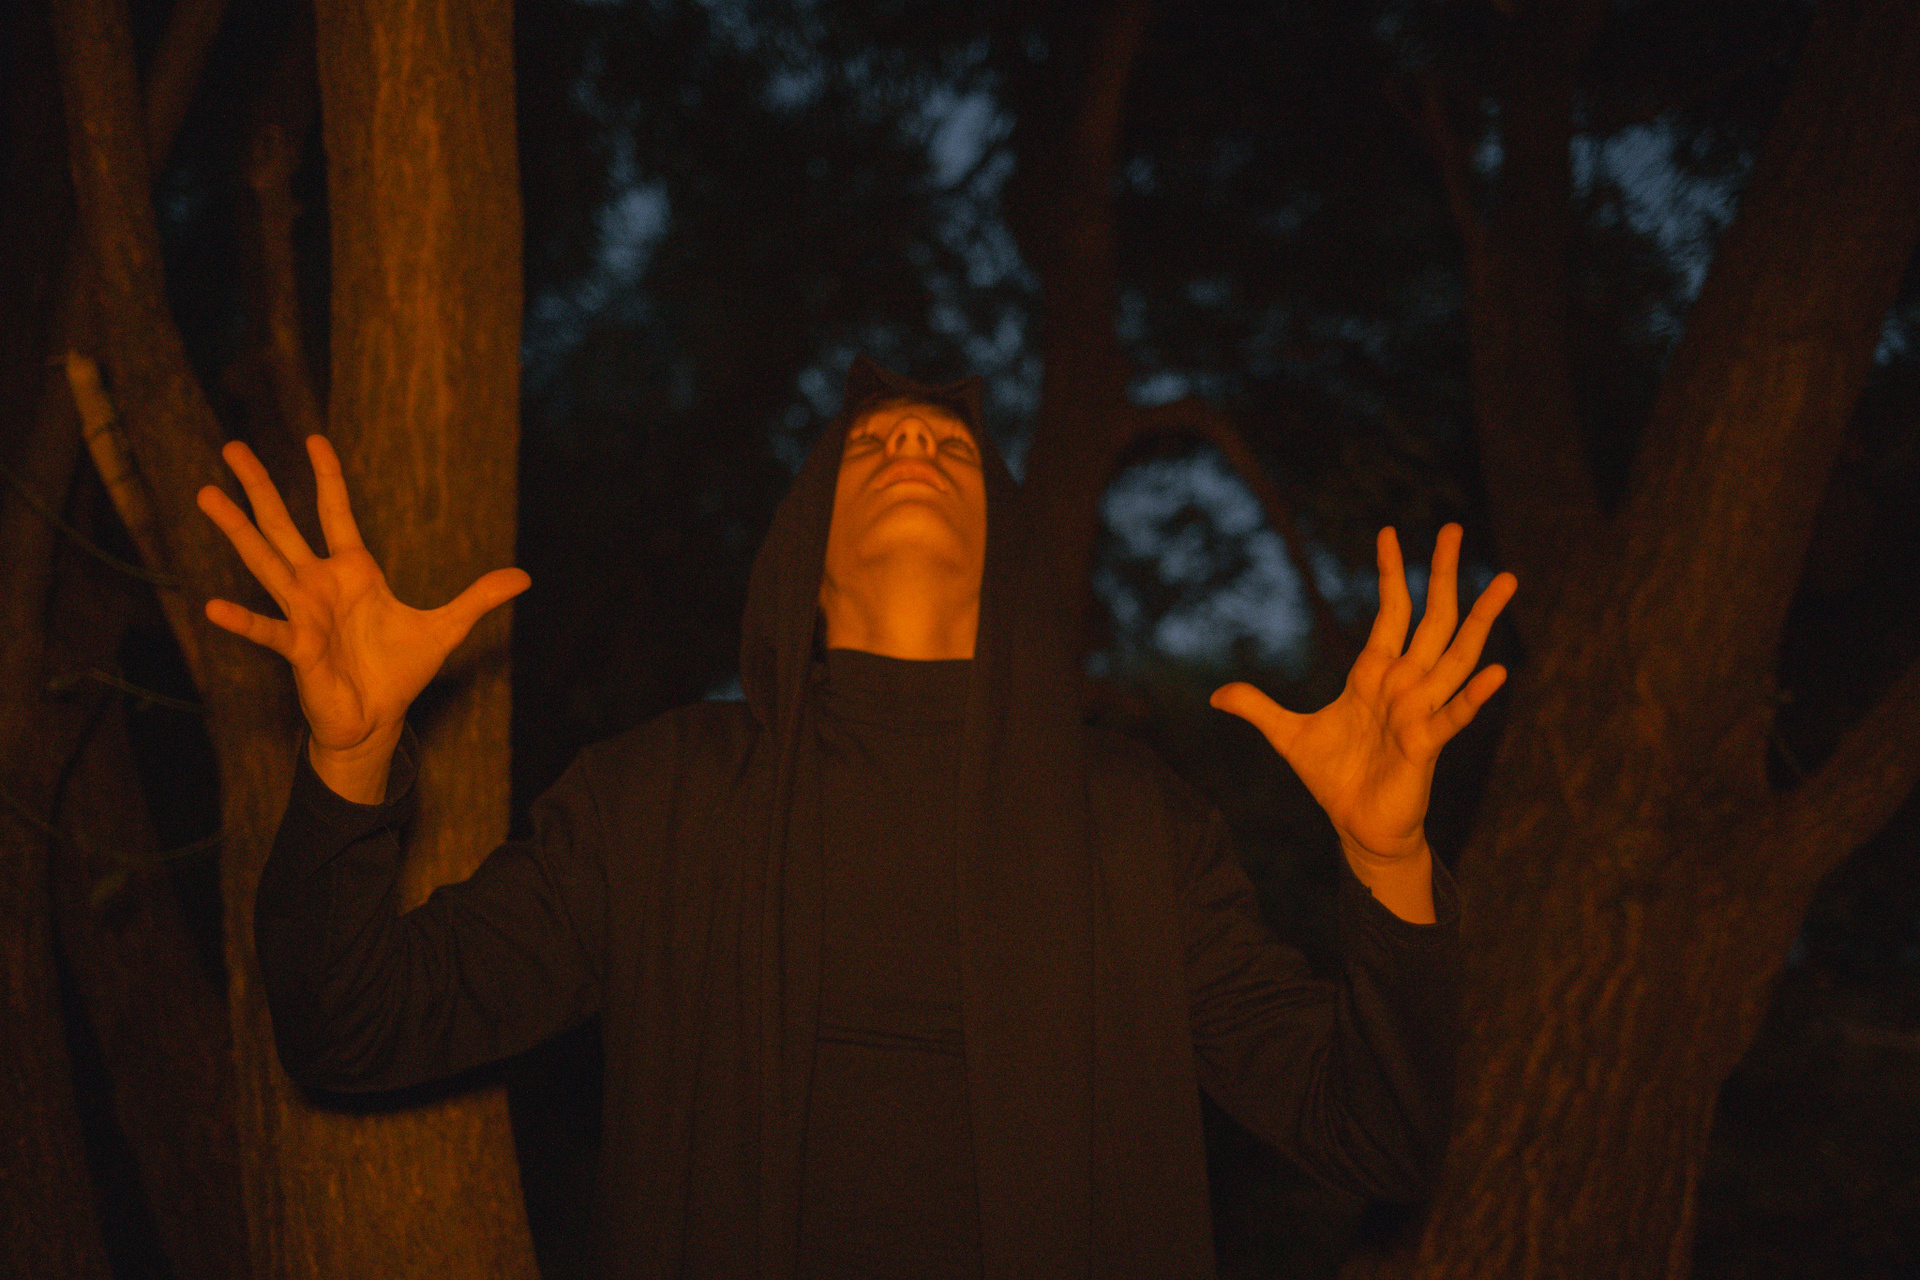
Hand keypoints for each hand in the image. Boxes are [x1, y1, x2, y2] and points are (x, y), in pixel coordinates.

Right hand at [198, 436, 528, 780]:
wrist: (376, 719)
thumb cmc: (399, 672)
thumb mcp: (446, 629)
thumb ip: (479, 598)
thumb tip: (524, 577)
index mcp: (353, 572)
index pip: (336, 513)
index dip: (328, 477)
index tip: (314, 438)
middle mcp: (319, 585)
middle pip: (283, 526)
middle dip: (260, 487)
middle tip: (231, 447)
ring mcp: (303, 614)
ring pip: (263, 563)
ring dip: (237, 530)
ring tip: (206, 495)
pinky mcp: (298, 649)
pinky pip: (267, 631)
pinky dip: (243, 621)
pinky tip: (212, 607)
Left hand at [1212, 524, 1514, 869]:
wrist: (1356, 827)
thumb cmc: (1333, 778)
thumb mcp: (1287, 736)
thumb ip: (1257, 709)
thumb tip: (1216, 695)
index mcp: (1375, 674)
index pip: (1391, 611)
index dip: (1391, 574)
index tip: (1389, 533)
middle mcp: (1405, 685)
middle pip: (1432, 619)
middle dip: (1443, 575)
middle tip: (1455, 529)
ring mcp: (1420, 712)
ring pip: (1457, 657)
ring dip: (1480, 620)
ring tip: (1504, 582)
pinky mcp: (1426, 746)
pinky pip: (1455, 715)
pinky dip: (1475, 696)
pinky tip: (1497, 672)